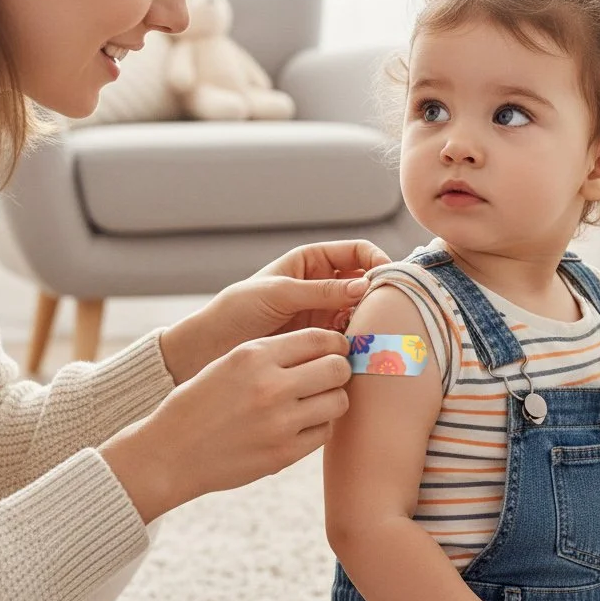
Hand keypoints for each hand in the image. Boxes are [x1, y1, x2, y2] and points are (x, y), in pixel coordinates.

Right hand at [101, 328, 350, 520]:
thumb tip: (325, 346)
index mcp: (254, 356)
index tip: (333, 350)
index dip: (334, 343)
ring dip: (331, 399)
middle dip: (338, 369)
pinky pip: (324, 433)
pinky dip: (317, 427)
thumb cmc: (200, 403)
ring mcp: (279, 422)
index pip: (319, 338)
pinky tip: (298, 424)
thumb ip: (273, 352)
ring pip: (338, 401)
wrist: (171, 453)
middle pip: (337, 368)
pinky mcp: (283, 454)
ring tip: (313, 401)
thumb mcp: (229, 362)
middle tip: (327, 376)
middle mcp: (270, 386)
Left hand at [159, 240, 390, 383]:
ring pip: (361, 311)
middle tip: (388, 309)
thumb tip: (365, 286)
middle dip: (378, 292)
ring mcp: (323, 313)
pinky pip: (349, 336)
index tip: (385, 278)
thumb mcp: (278, 293)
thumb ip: (320, 290)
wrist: (211, 346)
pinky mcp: (320, 340)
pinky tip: (359, 348)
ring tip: (374, 331)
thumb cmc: (237, 309)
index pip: (356, 253)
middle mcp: (322, 285)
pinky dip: (358, 340)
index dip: (375, 260)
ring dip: (370, 319)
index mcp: (311, 261)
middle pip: (365, 282)